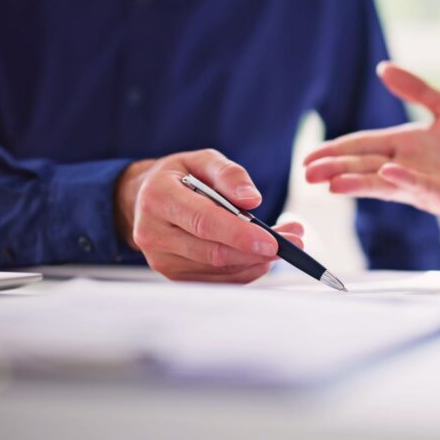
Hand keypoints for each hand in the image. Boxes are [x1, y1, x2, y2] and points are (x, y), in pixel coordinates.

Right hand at [114, 149, 304, 281]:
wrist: (146, 199)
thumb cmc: (179, 177)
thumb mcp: (202, 159)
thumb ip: (229, 174)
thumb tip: (252, 200)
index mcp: (158, 199)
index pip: (204, 222)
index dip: (240, 235)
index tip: (273, 241)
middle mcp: (154, 234)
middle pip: (213, 252)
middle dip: (257, 251)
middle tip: (293, 241)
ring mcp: (162, 260)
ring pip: (218, 270)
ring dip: (256, 261)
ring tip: (283, 243)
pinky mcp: (173, 276)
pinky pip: (216, 280)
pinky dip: (244, 270)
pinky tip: (260, 256)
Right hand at [304, 62, 439, 236]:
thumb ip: (416, 89)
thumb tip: (383, 67)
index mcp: (402, 146)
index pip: (362, 146)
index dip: (336, 150)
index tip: (309, 157)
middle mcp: (405, 167)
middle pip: (364, 167)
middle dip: (335, 169)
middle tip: (307, 174)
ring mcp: (422, 184)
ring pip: (383, 184)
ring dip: (358, 183)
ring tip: (331, 184)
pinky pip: (419, 187)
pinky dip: (402, 181)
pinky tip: (387, 174)